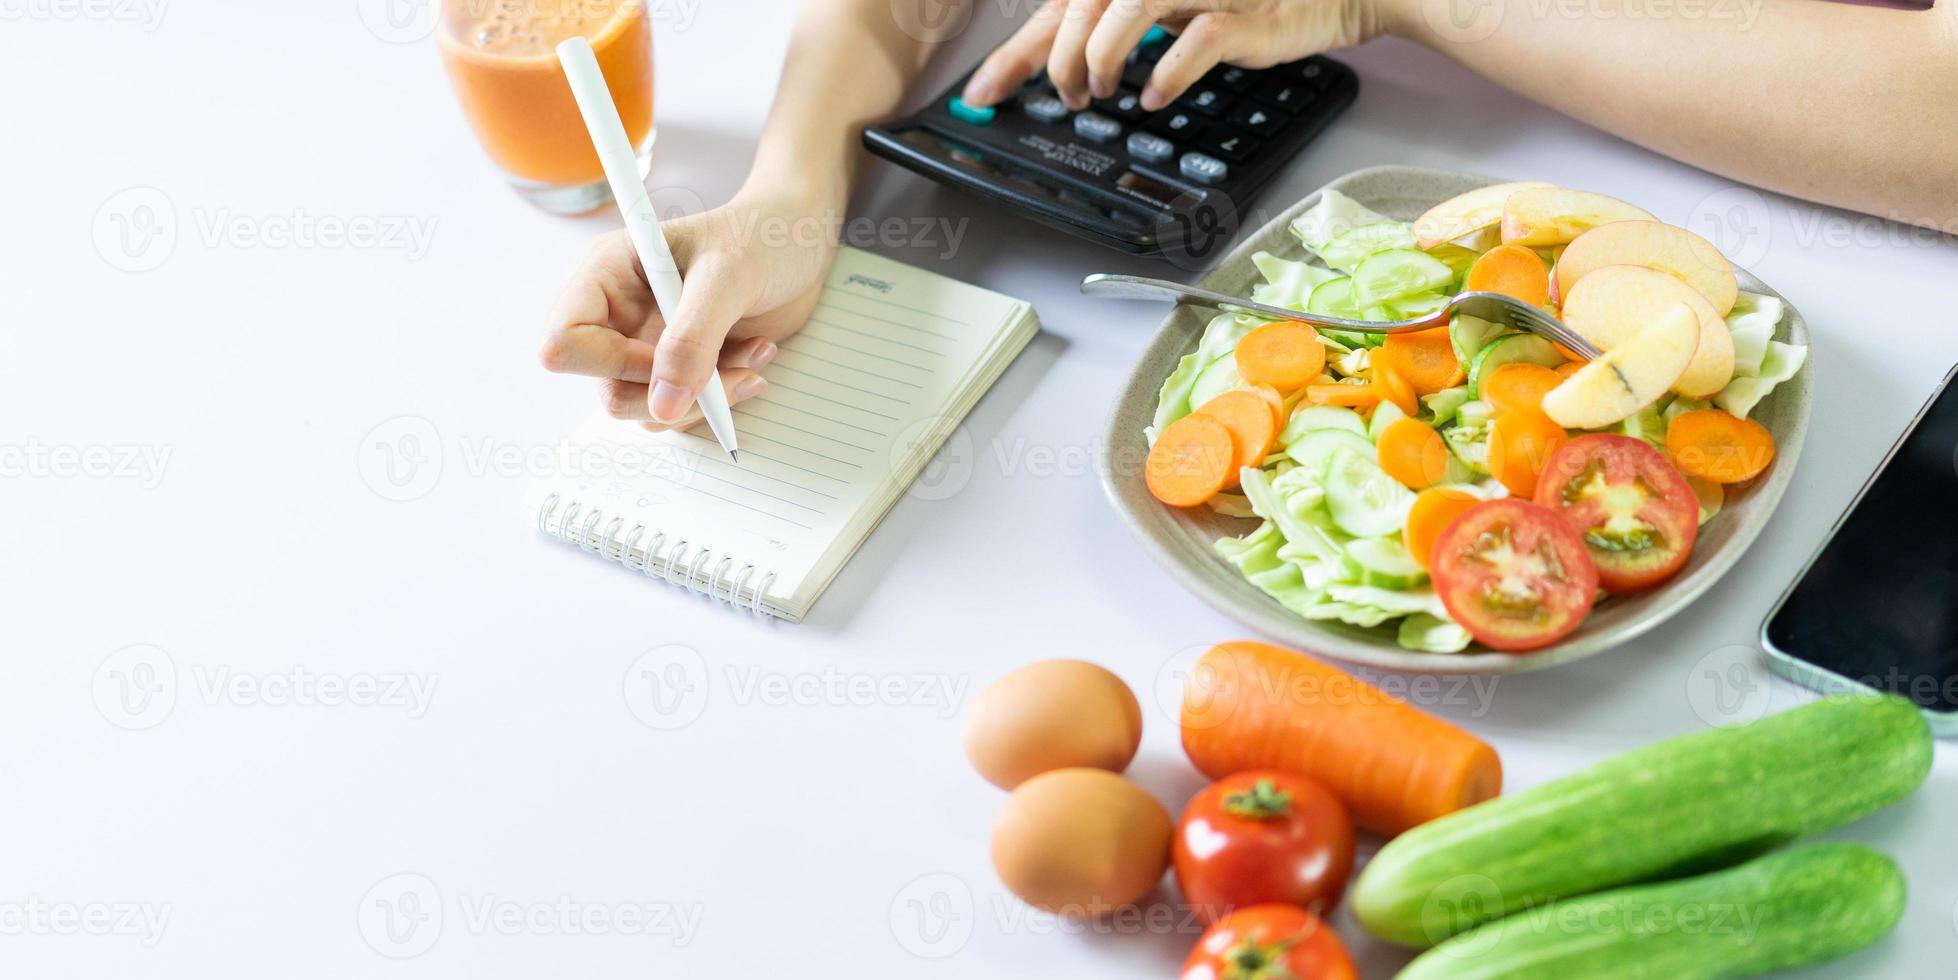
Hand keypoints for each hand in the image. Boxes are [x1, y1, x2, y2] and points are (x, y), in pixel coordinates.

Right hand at [539, 191, 836, 430]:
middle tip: (735, 368)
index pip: (565, 341)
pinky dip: (723, 396)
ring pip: (650, 411)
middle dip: (677, 394)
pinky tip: (755, 356)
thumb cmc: (760, 236)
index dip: (612, 364)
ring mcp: (646, 346)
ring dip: (709, 397)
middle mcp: (617, 316)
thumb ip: (693, 338)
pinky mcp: (679, 368)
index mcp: (605, 275)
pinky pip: (684, 411)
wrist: (798, 241)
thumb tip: (663, 406)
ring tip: (755, 352)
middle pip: (610, 391)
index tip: (672, 360)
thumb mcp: (729, 275)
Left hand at [962, 0, 1381, 112]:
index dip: (1015, 51)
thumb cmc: (1242, 0)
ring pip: (1128, 8)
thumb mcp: (1164, 10)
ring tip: (1099, 91)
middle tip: (1065, 96)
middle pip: (1082, 4)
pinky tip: (1152, 96)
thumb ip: (1110, 28)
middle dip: (1058, 59)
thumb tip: (1056, 64)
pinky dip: (1166, 72)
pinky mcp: (1243, 14)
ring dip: (1101, 58)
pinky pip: (1196, 39)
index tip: (984, 93)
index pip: (1059, 5)